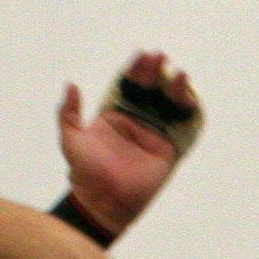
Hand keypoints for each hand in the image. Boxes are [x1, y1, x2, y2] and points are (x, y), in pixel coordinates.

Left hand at [58, 51, 200, 235]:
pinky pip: (182, 128)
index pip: (127, 85)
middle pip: (150, 90)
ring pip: (168, 105)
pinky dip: (189, 113)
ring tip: (179, 74)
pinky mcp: (168, 150)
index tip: (142, 55)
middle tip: (160, 57)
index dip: (135, 70)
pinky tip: (190, 97)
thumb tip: (71, 84)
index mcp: (114, 114)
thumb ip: (68, 112)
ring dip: (175, 88)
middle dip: (156, 72)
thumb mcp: (70, 138)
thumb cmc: (84, 173)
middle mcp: (136, 121)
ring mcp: (153, 134)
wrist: (102, 202)